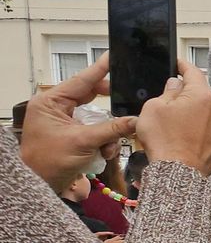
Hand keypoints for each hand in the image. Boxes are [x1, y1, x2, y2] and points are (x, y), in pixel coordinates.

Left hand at [19, 53, 137, 192]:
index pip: (81, 81)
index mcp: (51, 102)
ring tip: (108, 147)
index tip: (113, 57)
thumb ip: (111, 129)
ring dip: (108, 132)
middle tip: (124, 100)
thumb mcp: (83, 142)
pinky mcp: (73, 137)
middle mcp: (57, 109)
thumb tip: (135, 121)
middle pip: (90, 98)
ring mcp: (65, 123)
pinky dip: (104, 142)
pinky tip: (104, 154)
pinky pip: (96, 132)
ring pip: (96, 118)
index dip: (99, 69)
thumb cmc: (50, 161)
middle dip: (108, 108)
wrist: (42, 186)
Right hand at [134, 59, 210, 175]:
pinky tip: (189, 138)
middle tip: (170, 104)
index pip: (194, 72)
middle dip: (187, 96)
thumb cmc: (164, 141)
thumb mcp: (154, 108)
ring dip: (196, 115)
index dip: (183, 65)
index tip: (178, 64)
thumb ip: (168, 91)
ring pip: (208, 113)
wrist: (178, 174)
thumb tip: (176, 84)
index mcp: (203, 96)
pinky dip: (203, 131)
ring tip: (179, 127)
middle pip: (202, 95)